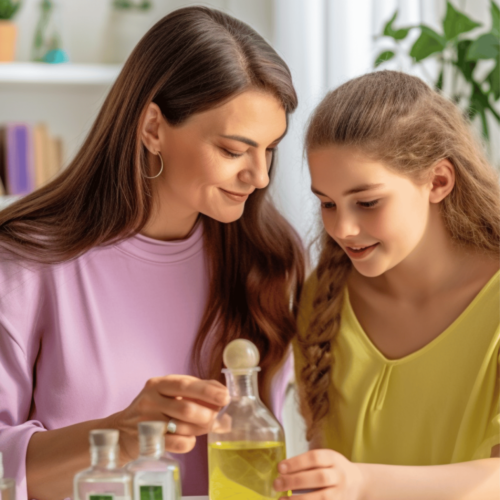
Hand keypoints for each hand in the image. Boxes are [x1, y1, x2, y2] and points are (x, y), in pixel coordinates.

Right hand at [107, 375, 228, 461]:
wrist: (121, 431)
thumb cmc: (154, 409)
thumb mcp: (170, 394)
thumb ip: (197, 392)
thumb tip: (224, 399)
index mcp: (158, 384)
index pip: (186, 384)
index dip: (208, 391)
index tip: (225, 397)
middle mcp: (150, 400)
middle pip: (186, 408)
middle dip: (207, 415)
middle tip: (217, 418)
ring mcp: (147, 422)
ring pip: (183, 427)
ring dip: (200, 429)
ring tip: (203, 427)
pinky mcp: (147, 442)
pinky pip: (178, 444)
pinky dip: (189, 442)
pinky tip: (187, 437)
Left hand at [274, 449, 365, 499]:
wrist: (358, 483)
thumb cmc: (332, 469)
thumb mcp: (324, 459)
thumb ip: (307, 464)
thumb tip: (282, 472)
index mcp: (333, 458)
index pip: (315, 458)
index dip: (297, 462)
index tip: (280, 467)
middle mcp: (339, 475)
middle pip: (319, 477)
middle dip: (296, 481)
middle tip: (277, 484)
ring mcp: (341, 493)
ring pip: (322, 497)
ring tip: (281, 499)